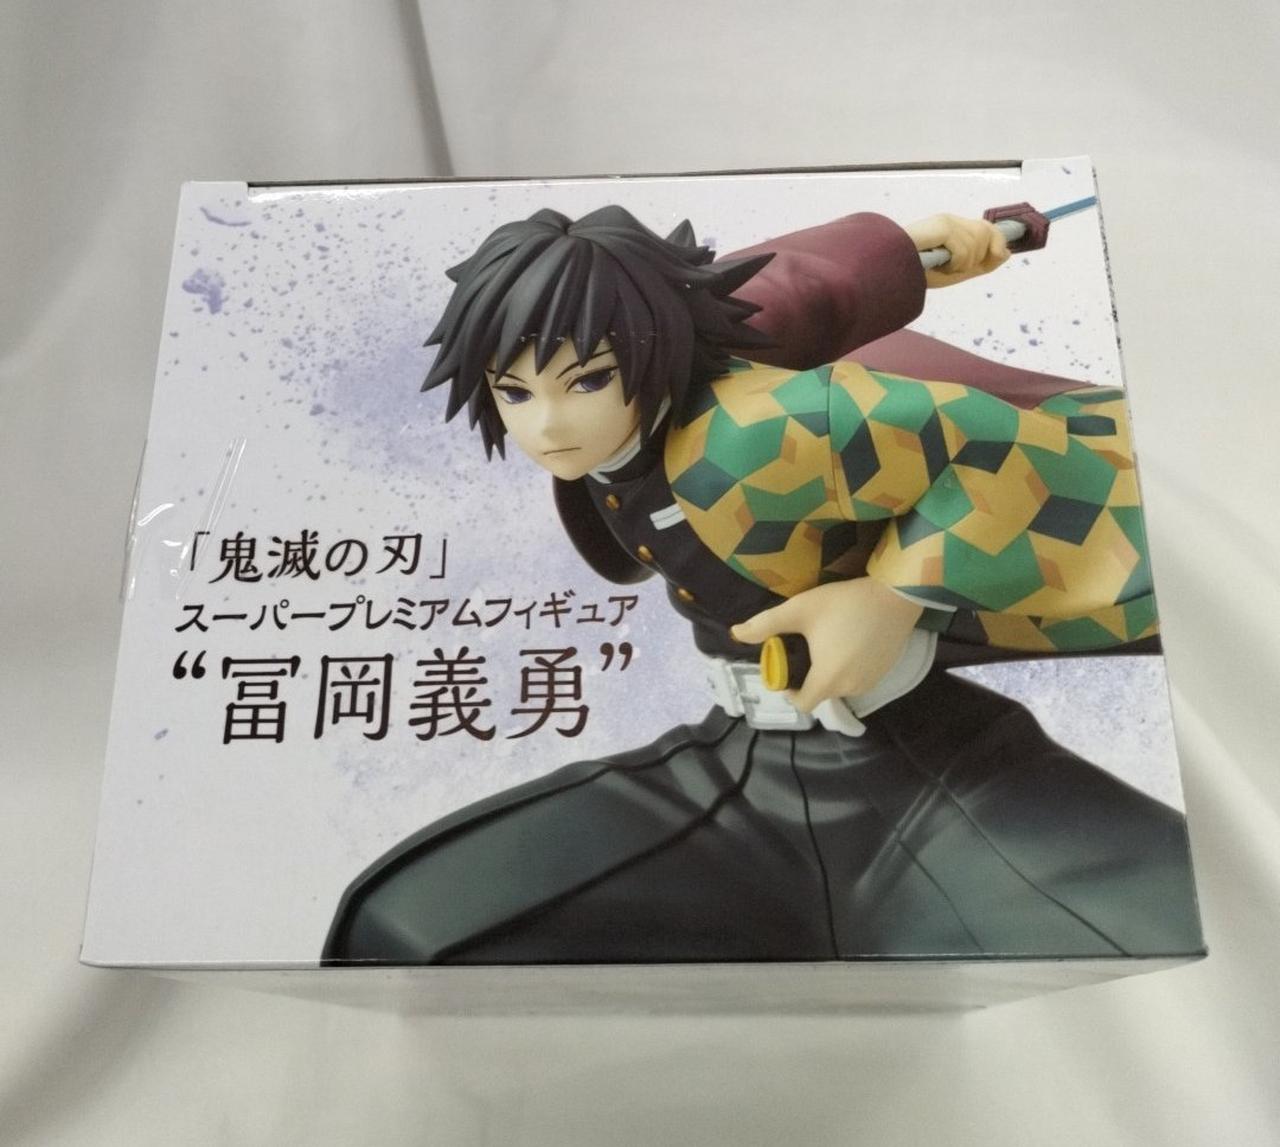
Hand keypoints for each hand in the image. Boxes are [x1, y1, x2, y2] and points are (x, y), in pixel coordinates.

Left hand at [730, 578, 923, 712]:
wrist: (896, 596)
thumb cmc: (845, 603)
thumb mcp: (801, 610)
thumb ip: (767, 624)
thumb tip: (736, 634)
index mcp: (827, 679)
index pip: (802, 703)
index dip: (789, 691)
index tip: (786, 668)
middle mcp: (850, 689)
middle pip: (820, 693)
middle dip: (808, 676)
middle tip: (806, 646)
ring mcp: (870, 683)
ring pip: (840, 686)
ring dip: (830, 672)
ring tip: (827, 642)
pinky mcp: (884, 673)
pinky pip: (857, 679)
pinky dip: (848, 668)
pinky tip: (848, 642)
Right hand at [904, 213, 1009, 287]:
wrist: (891, 272)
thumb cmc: (918, 272)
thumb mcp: (957, 272)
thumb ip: (982, 263)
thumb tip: (1007, 253)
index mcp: (954, 227)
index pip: (988, 228)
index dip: (997, 244)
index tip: (997, 257)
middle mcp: (952, 221)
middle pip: (987, 233)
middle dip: (979, 256)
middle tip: (956, 267)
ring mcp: (947, 222)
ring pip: (978, 242)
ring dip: (963, 264)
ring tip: (943, 267)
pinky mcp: (942, 227)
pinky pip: (964, 250)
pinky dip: (954, 265)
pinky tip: (938, 265)